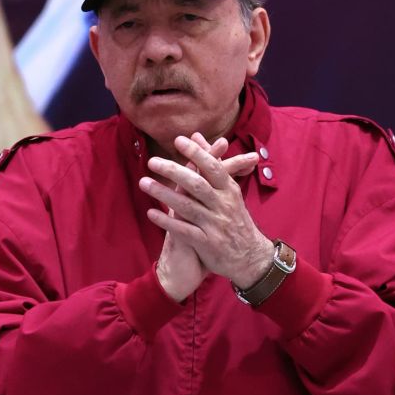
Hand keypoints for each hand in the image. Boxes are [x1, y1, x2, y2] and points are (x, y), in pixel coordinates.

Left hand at [142, 134, 271, 289]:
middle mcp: (224, 206)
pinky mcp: (207, 243)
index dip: (197, 154)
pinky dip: (166, 221)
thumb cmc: (235, 220)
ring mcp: (215, 225)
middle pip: (197, 185)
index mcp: (230, 191)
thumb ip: (212, 164)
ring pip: (187, 207)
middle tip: (152, 161)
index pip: (214, 168)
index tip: (179, 140)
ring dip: (163, 194)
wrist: (251, 258)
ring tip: (143, 183)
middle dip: (174, 171)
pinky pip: (184, 231)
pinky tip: (150, 212)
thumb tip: (197, 135)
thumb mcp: (229, 192)